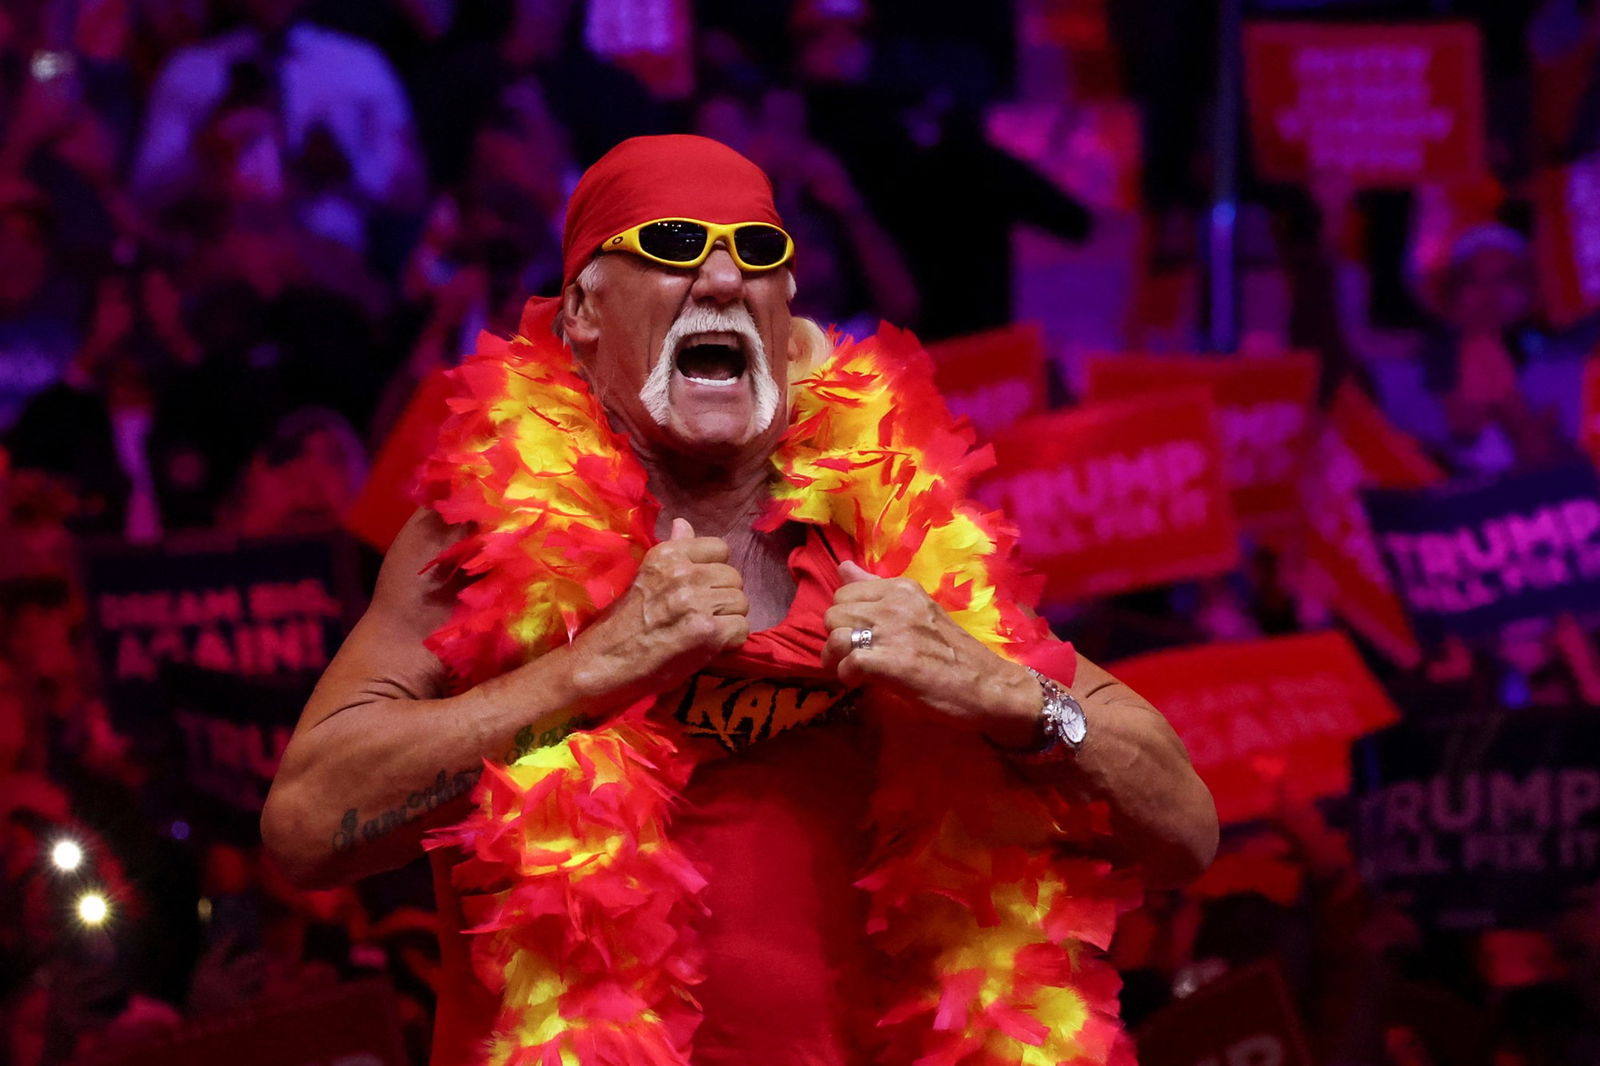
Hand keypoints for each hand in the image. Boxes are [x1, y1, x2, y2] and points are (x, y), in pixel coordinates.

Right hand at [569, 518, 748, 706]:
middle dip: (724, 598)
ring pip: (741, 603)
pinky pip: (741, 629)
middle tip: (704, 615)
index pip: (720, 548)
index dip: (715, 571)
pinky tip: (710, 646)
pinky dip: (731, 641)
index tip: (702, 588)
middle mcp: (684, 573)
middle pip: (734, 578)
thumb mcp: (646, 576)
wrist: (603, 662)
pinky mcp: (707, 632)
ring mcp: (696, 602)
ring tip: (706, 631)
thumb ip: (673, 551)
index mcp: (668, 555)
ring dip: (729, 620)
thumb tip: (683, 522)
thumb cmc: (623, 623)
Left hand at [821, 561, 1038, 738]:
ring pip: (835, 636)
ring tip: (856, 673)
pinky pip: (847, 663)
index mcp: (903, 588)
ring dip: (838, 660)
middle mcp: (896, 603)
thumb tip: (843, 566)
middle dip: (839, 639)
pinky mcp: (891, 662)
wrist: (991, 686)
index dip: (847, 619)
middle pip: (834, 614)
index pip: (844, 592)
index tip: (860, 637)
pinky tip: (862, 683)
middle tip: (856, 657)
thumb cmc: (955, 653)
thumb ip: (877, 590)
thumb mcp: (918, 610)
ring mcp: (893, 631)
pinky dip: (848, 678)